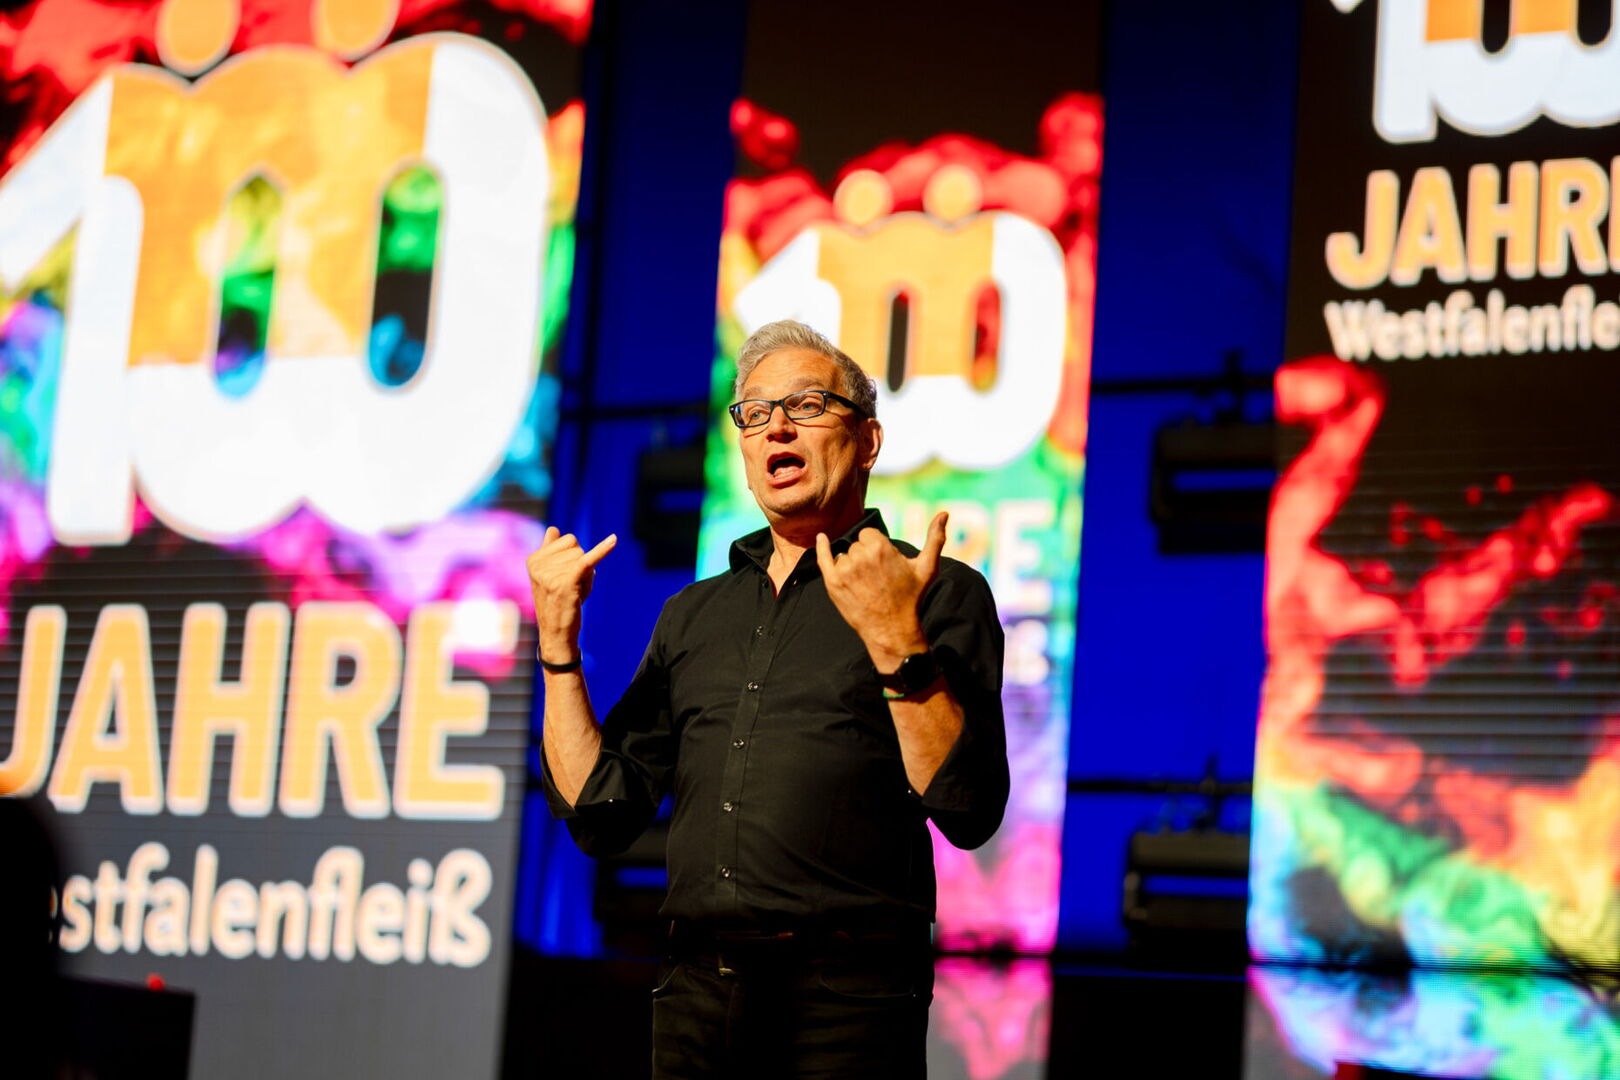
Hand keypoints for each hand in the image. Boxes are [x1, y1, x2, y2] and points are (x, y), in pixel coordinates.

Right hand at [526, 526, 616, 658]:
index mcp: (533, 559)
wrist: (556, 633)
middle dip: (581, 565)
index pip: (568, 540)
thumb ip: (550, 550)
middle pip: (577, 547)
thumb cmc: (557, 602)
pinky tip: (614, 540)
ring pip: (584, 558)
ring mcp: (550, 573)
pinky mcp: (566, 582)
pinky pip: (587, 561)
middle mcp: (538, 565)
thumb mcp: (549, 574)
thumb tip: (553, 529)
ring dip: (587, 576)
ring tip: (574, 593)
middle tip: (571, 586)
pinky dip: (602, 550)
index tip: (563, 576)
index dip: (573, 556)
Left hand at [815, 511, 947, 668]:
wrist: (892, 630)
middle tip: (877, 578)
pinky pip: (823, 558)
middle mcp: (860, 555)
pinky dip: (821, 547)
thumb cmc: (911, 598)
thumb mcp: (927, 567)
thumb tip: (945, 513)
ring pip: (845, 556)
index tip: (885, 565)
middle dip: (865, 557)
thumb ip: (935, 538)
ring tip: (866, 585)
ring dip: (852, 565)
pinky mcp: (833, 583)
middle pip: (857, 545)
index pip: (869, 534)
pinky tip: (821, 538)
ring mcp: (844, 569)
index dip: (877, 547)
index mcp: (880, 546)